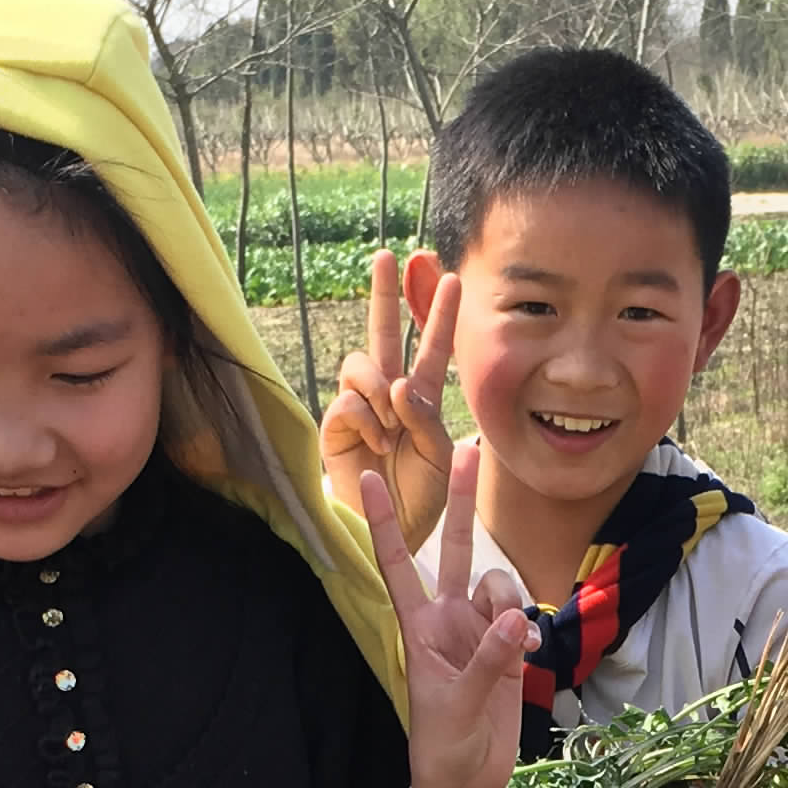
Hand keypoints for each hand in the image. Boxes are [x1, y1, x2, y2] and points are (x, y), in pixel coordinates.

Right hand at [320, 252, 457, 553]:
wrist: (393, 531)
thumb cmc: (422, 497)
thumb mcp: (441, 455)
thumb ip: (425, 417)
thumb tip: (397, 383)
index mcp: (421, 399)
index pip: (432, 348)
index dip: (439, 314)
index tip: (452, 277)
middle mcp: (389, 395)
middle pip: (383, 334)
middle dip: (384, 294)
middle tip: (387, 256)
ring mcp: (360, 408)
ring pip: (362, 364)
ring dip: (380, 389)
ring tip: (391, 429)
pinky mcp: (335, 425)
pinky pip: (349, 401)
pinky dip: (366, 420)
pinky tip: (377, 444)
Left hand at [370, 441, 530, 787]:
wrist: (469, 781)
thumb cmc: (444, 745)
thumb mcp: (457, 706)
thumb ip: (488, 661)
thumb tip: (516, 621)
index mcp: (419, 627)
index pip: (398, 564)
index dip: (384, 522)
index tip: (366, 477)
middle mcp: (448, 620)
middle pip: (455, 549)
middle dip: (461, 503)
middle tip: (469, 450)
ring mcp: (480, 632)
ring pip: (498, 585)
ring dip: (508, 600)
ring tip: (511, 642)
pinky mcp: (509, 649)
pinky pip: (521, 617)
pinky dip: (527, 627)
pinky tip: (527, 652)